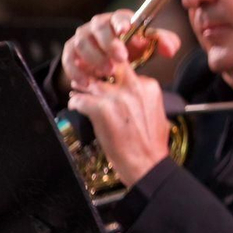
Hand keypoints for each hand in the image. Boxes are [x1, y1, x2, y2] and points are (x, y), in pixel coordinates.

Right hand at [61, 10, 181, 90]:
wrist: (111, 62)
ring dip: (94, 58)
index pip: (118, 16)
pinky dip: (76, 71)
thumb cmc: (133, 49)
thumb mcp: (149, 46)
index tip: (125, 30)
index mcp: (119, 20)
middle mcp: (98, 26)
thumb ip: (163, 43)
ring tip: (107, 72)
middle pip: (98, 28)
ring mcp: (82, 38)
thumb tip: (170, 48)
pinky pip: (68, 59)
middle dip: (109, 44)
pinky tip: (87, 82)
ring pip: (82, 43)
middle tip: (120, 59)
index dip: (121, 22)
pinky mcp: (71, 52)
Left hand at [67, 61, 171, 187]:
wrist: (147, 163)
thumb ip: (144, 97)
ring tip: (77, 94)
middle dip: (96, 74)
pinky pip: (80, 100)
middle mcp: (133, 88)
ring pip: (92, 84)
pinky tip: (76, 107)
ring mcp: (116, 97)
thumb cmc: (152, 144)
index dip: (112, 74)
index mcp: (149, 87)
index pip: (126, 68)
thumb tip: (130, 94)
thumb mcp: (157, 112)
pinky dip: (75, 103)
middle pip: (107, 69)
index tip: (105, 79)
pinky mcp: (101, 109)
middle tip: (88, 80)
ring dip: (82, 89)